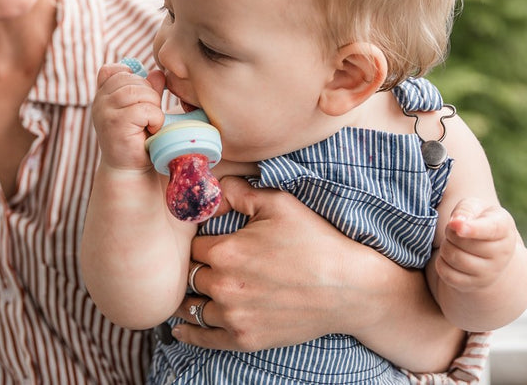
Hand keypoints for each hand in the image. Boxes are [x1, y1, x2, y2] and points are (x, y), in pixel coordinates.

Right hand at [92, 62, 164, 169]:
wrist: (129, 171)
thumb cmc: (138, 138)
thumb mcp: (143, 109)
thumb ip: (149, 89)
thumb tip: (157, 73)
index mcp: (103, 95)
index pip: (114, 70)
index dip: (131, 77)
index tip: (140, 96)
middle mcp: (99, 101)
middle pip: (132, 79)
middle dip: (150, 94)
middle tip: (150, 116)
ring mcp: (104, 112)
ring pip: (139, 92)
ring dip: (154, 106)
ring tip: (151, 122)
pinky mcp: (115, 124)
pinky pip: (144, 109)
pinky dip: (156, 119)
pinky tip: (151, 130)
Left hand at [173, 176, 382, 351]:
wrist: (347, 288)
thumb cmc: (314, 240)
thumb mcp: (278, 202)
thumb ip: (238, 191)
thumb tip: (212, 187)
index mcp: (226, 251)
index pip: (193, 245)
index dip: (201, 240)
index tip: (209, 240)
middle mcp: (224, 286)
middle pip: (191, 276)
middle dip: (198, 267)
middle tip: (204, 264)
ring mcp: (233, 317)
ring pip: (192, 307)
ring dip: (192, 298)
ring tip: (189, 293)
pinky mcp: (245, 340)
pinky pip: (204, 339)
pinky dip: (189, 333)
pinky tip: (179, 329)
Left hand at [435, 197, 517, 291]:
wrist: (486, 244)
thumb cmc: (477, 218)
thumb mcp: (473, 206)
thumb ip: (466, 210)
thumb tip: (456, 223)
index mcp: (504, 228)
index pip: (490, 229)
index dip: (472, 228)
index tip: (455, 226)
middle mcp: (503, 254)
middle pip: (464, 243)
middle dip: (450, 232)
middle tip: (455, 230)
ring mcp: (490, 273)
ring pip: (454, 258)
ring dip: (445, 246)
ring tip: (453, 242)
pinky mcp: (475, 285)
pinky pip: (447, 275)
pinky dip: (441, 263)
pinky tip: (449, 257)